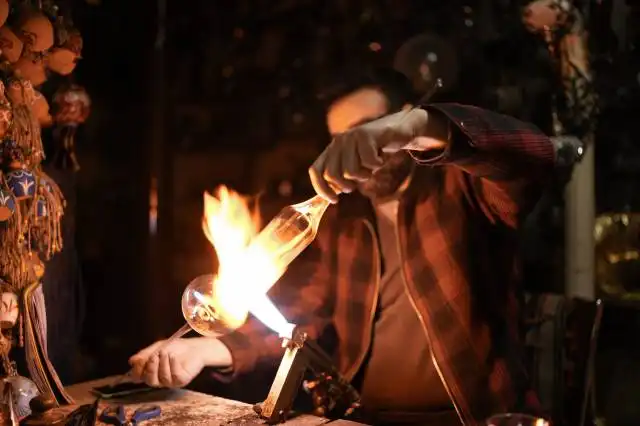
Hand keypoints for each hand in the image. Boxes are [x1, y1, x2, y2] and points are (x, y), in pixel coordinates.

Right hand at [129, 337, 232, 387]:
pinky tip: (173, 356)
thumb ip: (145, 354)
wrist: (195, 346)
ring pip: (162, 378)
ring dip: (163, 363)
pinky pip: (174, 376)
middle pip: (150, 381)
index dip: (137, 371)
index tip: (140, 360)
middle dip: (150, 368)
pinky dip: (172, 365)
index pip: (139, 378)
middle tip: (154, 356)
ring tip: (166, 352)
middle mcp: (160, 379)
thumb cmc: (176, 347)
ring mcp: (171, 381)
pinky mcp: (181, 380)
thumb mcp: (158, 347)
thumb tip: (131, 361)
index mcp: (152, 372)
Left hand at [309, 108, 428, 202]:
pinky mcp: (364, 134)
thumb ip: (342, 177)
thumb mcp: (357, 165)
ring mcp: (350, 137)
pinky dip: (378, 165)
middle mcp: (337, 142)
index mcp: (331, 149)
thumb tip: (330, 198)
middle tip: (361, 180)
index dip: (322, 188)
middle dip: (347, 185)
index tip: (335, 200)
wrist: (400, 128)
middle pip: (332, 175)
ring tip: (373, 166)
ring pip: (350, 172)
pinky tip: (381, 156)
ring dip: (366, 175)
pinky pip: (368, 163)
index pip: (315, 171)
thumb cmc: (377, 152)